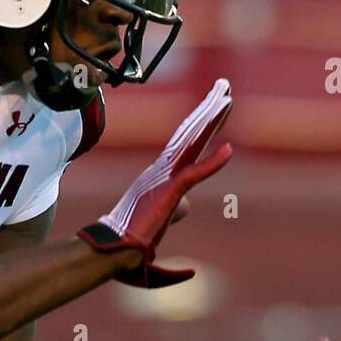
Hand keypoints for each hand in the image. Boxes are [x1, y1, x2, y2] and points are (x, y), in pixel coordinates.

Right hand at [77, 78, 231, 287]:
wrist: (110, 254)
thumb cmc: (127, 250)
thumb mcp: (156, 232)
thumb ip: (175, 214)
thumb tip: (187, 207)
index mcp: (157, 178)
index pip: (186, 145)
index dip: (203, 124)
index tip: (217, 106)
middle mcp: (160, 171)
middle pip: (189, 134)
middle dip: (208, 109)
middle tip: (224, 86)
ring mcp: (163, 179)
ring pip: (191, 143)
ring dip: (210, 119)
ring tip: (227, 96)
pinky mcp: (167, 193)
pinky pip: (194, 174)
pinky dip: (213, 162)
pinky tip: (229, 149)